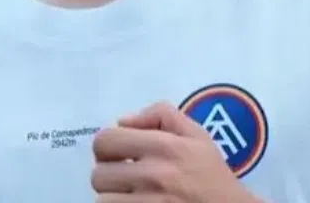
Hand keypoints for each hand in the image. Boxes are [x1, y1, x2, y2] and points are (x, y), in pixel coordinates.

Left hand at [90, 101, 261, 201]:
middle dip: (109, 175)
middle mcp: (154, 175)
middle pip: (98, 174)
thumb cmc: (211, 174)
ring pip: (103, 199)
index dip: (107, 147)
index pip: (105, 141)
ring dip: (113, 197)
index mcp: (164, 146)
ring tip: (130, 194)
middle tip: (125, 177)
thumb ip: (160, 114)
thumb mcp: (196, 134)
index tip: (119, 154)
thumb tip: (123, 121)